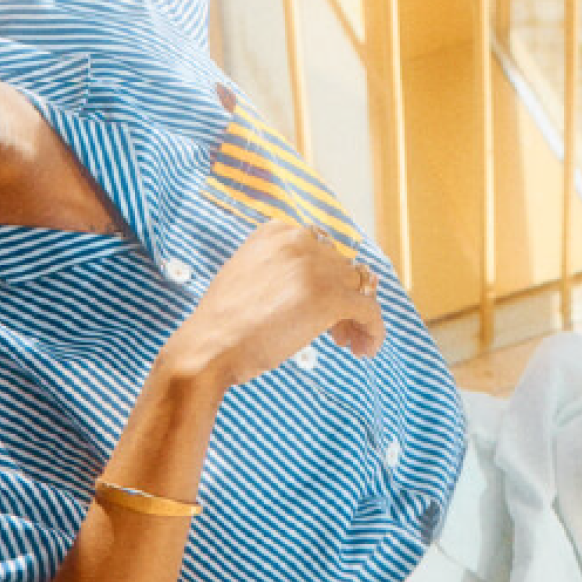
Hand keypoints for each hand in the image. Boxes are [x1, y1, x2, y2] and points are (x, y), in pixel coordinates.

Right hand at [181, 214, 387, 392]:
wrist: (208, 347)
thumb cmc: (223, 324)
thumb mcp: (249, 277)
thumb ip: (282, 270)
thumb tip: (319, 286)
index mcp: (277, 232)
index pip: (323, 251)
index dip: (328, 281)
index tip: (321, 309)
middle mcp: (299, 241)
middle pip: (343, 270)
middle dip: (343, 302)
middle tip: (336, 334)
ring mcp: (316, 267)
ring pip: (360, 289)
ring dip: (358, 317)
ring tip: (349, 344)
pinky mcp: (331, 297)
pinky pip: (370, 311)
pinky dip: (374, 331)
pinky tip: (365, 350)